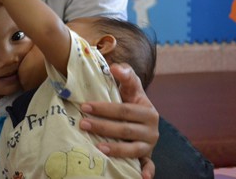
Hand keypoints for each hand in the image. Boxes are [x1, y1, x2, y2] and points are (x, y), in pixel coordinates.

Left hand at [79, 63, 158, 178]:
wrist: (142, 118)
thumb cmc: (132, 100)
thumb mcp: (131, 87)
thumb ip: (125, 74)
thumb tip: (115, 67)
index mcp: (148, 112)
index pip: (124, 110)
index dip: (104, 108)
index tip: (85, 106)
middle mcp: (152, 130)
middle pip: (125, 129)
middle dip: (103, 127)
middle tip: (83, 124)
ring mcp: (149, 146)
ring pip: (132, 149)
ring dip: (116, 149)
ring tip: (97, 147)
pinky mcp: (147, 158)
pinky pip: (148, 166)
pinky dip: (146, 172)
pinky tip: (140, 178)